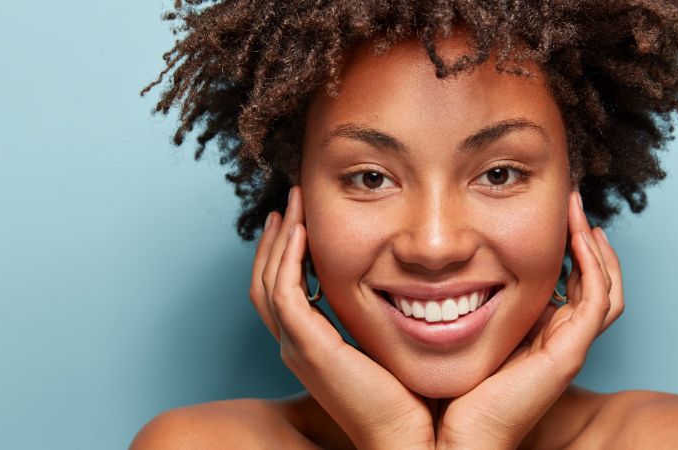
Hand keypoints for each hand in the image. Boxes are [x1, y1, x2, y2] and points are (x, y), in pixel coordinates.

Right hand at [250, 186, 434, 449]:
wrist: (412, 441)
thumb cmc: (412, 400)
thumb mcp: (392, 347)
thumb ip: (386, 318)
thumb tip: (410, 285)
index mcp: (312, 347)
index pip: (284, 292)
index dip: (286, 254)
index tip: (302, 220)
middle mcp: (297, 346)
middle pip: (265, 282)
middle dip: (275, 239)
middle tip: (291, 202)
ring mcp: (297, 348)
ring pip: (267, 282)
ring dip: (278, 238)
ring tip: (292, 204)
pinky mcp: (308, 347)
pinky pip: (285, 292)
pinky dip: (287, 257)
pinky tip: (301, 229)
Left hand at [435, 191, 623, 448]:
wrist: (446, 438)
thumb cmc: (439, 388)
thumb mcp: (446, 329)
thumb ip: (450, 300)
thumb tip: (423, 260)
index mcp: (530, 332)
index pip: (561, 281)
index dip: (559, 245)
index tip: (539, 208)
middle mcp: (553, 338)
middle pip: (589, 279)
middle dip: (582, 236)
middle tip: (568, 198)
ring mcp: (565, 346)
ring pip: (603, 285)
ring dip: (594, 244)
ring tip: (577, 207)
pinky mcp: (567, 353)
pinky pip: (598, 300)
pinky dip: (594, 265)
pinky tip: (579, 235)